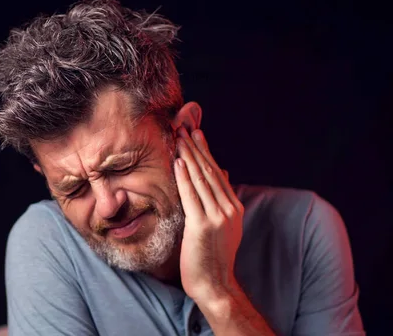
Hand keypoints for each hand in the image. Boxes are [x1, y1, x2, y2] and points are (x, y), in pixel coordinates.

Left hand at [174, 127, 243, 302]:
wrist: (215, 285)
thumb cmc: (212, 256)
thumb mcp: (222, 226)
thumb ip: (221, 200)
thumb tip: (222, 174)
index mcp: (233, 208)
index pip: (217, 173)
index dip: (206, 152)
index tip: (196, 134)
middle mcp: (228, 209)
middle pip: (210, 172)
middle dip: (196, 148)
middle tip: (185, 127)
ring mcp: (217, 217)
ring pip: (201, 180)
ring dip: (189, 157)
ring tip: (179, 138)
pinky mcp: (202, 226)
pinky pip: (191, 196)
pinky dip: (184, 178)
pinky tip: (179, 163)